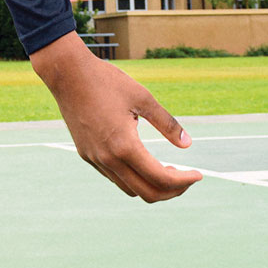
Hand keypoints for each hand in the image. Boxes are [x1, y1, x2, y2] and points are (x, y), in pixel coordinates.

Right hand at [31, 33, 203, 201]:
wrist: (67, 74)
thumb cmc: (107, 81)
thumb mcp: (143, 98)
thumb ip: (167, 124)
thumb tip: (188, 144)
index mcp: (124, 145)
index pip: (160, 178)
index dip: (184, 181)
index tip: (199, 175)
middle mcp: (108, 159)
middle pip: (146, 193)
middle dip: (171, 191)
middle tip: (186, 178)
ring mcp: (95, 159)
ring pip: (129, 188)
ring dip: (151, 186)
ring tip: (167, 171)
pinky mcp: (86, 155)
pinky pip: (114, 177)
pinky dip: (134, 178)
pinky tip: (143, 162)